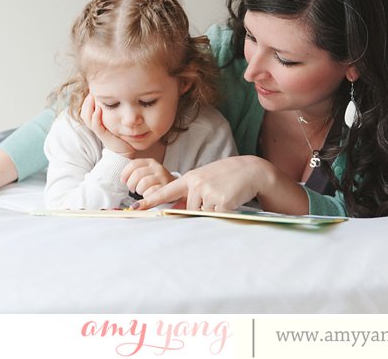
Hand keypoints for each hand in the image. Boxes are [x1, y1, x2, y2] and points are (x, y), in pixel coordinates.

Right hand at [81, 93, 135, 157]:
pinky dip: (95, 118)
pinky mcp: (104, 136)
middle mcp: (97, 127)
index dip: (88, 101)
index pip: (87, 110)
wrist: (126, 153)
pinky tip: (98, 109)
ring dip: (89, 107)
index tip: (93, 90)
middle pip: (84, 113)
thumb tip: (120, 96)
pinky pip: (96, 126)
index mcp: (98, 123)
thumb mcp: (119, 122)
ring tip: (92, 96)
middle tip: (91, 90)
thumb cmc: (124, 137)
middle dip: (86, 101)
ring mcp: (100, 131)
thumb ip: (117, 112)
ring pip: (87, 118)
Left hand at [121, 158, 174, 195]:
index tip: (123, 181)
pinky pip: (150, 193)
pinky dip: (146, 196)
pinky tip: (148, 195)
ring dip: (139, 190)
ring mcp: (162, 177)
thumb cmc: (155, 181)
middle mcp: (157, 167)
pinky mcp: (165, 188)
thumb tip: (121, 179)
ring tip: (141, 191)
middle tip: (132, 189)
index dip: (125, 174)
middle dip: (131, 184)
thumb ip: (135, 172)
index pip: (133, 164)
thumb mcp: (147, 172)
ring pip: (143, 183)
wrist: (173, 187)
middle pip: (137, 174)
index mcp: (150, 162)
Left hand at [134, 156, 263, 211]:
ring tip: (225, 196)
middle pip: (189, 210)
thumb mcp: (206, 179)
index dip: (150, 201)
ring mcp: (208, 192)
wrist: (252, 170)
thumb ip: (191, 192)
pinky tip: (231, 200)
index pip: (166, 191)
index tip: (135, 209)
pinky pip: (216, 217)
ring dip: (213, 211)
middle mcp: (197, 184)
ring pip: (203, 215)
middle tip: (216, 196)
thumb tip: (179, 211)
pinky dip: (224, 213)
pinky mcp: (221, 202)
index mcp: (190, 178)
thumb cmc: (228, 176)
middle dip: (201, 209)